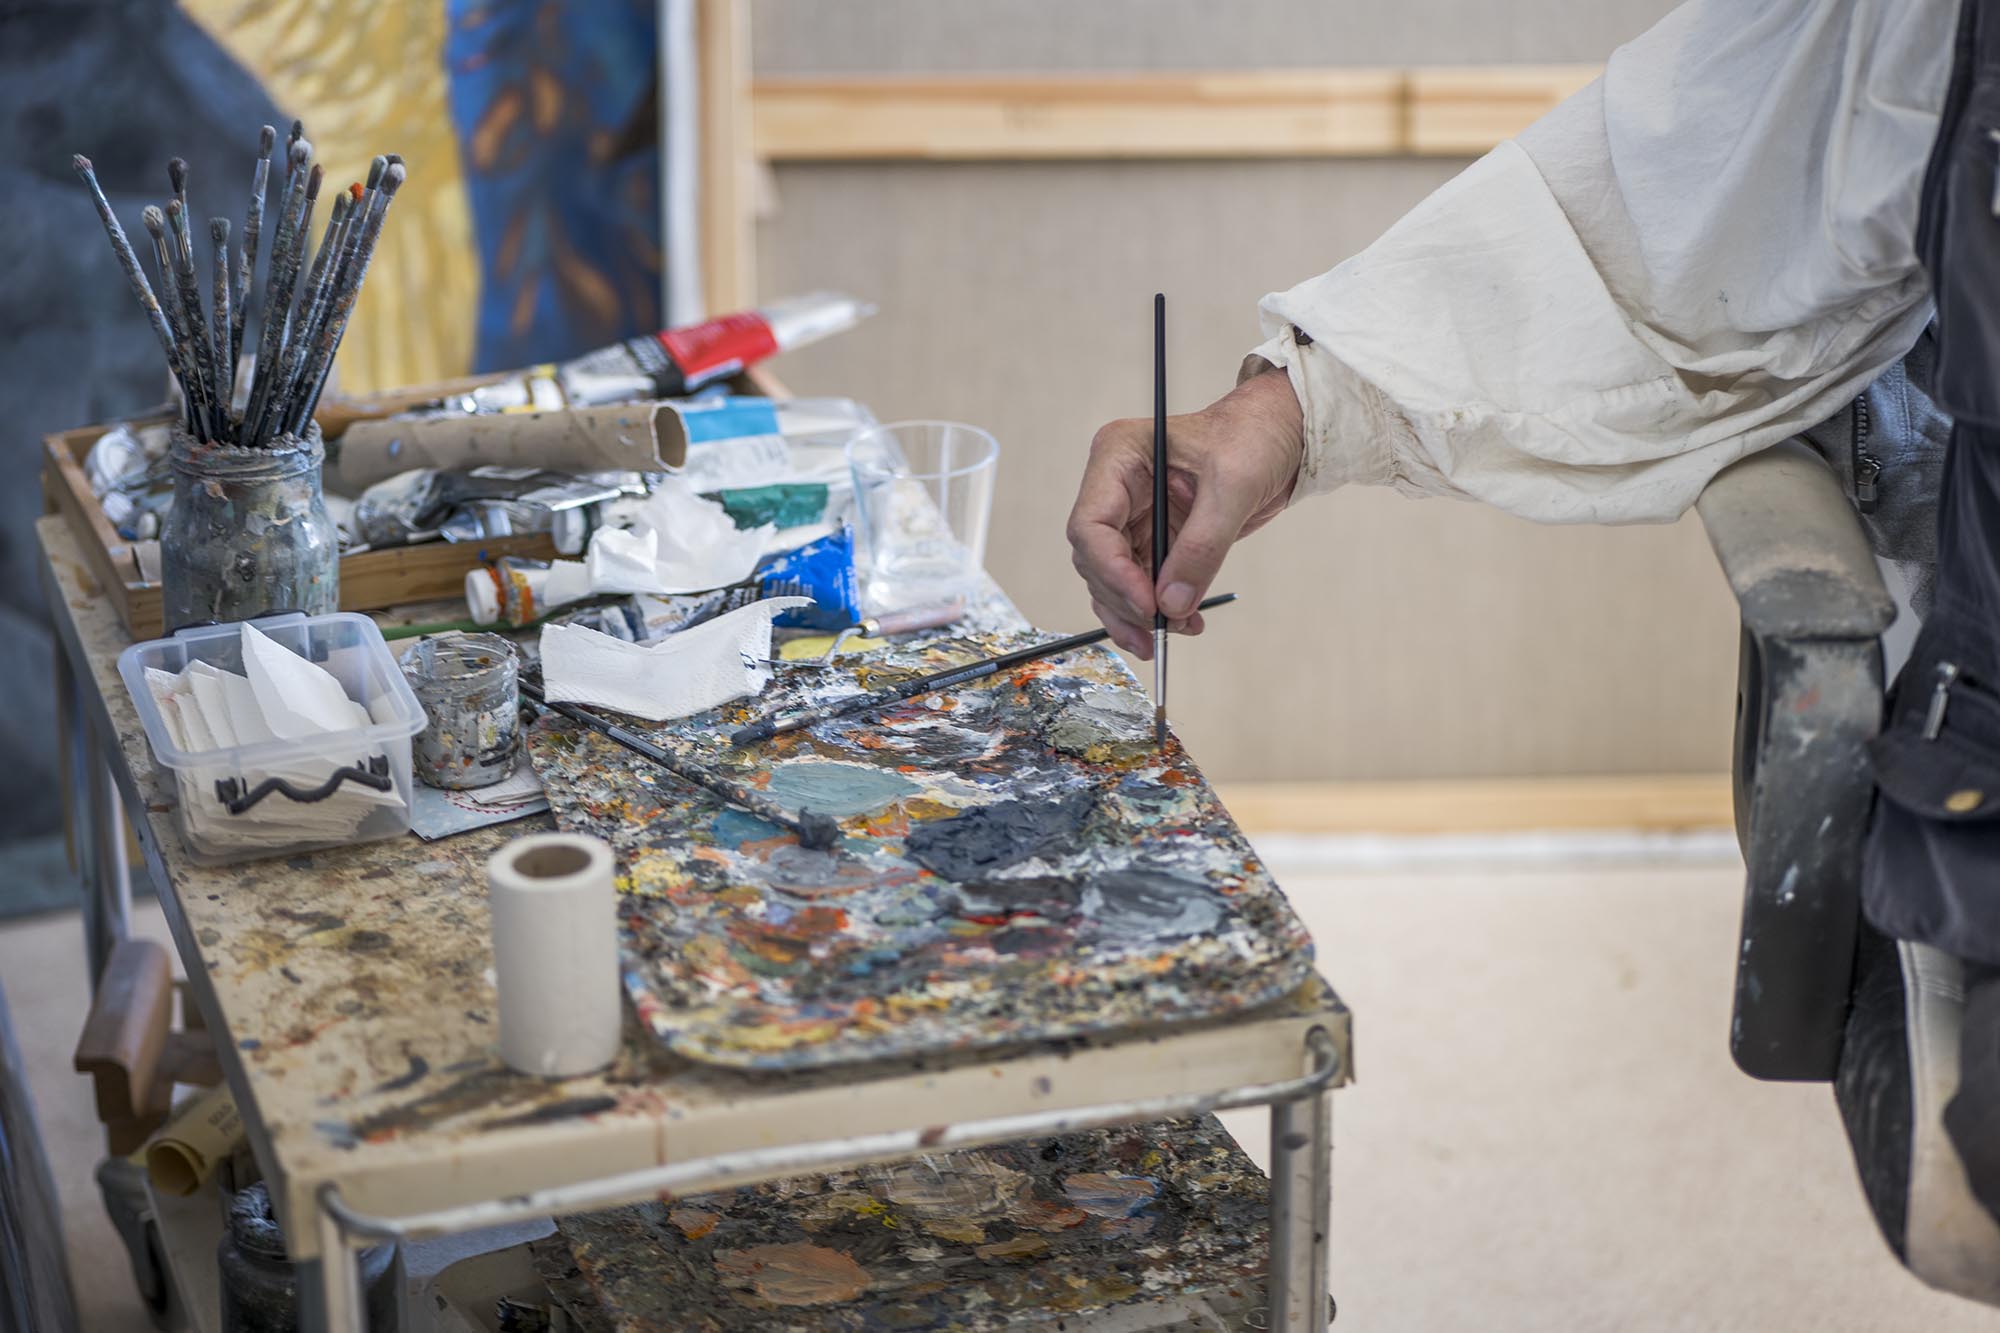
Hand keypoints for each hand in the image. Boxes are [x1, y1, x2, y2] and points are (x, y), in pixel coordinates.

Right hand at [1066, 367, 1304, 655]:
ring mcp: (1131, 515)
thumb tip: (1171, 604)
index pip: (1090, 525)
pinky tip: (1184, 622)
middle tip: (1159, 628)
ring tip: (1174, 632)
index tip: (1147, 604)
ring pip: (1111, 578)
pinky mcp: (1152, 537)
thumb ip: (1202, 546)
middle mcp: (1115, 487)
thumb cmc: (1254, 438)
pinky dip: (1157, 608)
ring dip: (1136, 613)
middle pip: (1095, 559)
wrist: (1279, 436)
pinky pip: (1140, 582)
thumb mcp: (1233, 487)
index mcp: (1118, 457)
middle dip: (1124, 599)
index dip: (1112, 571)